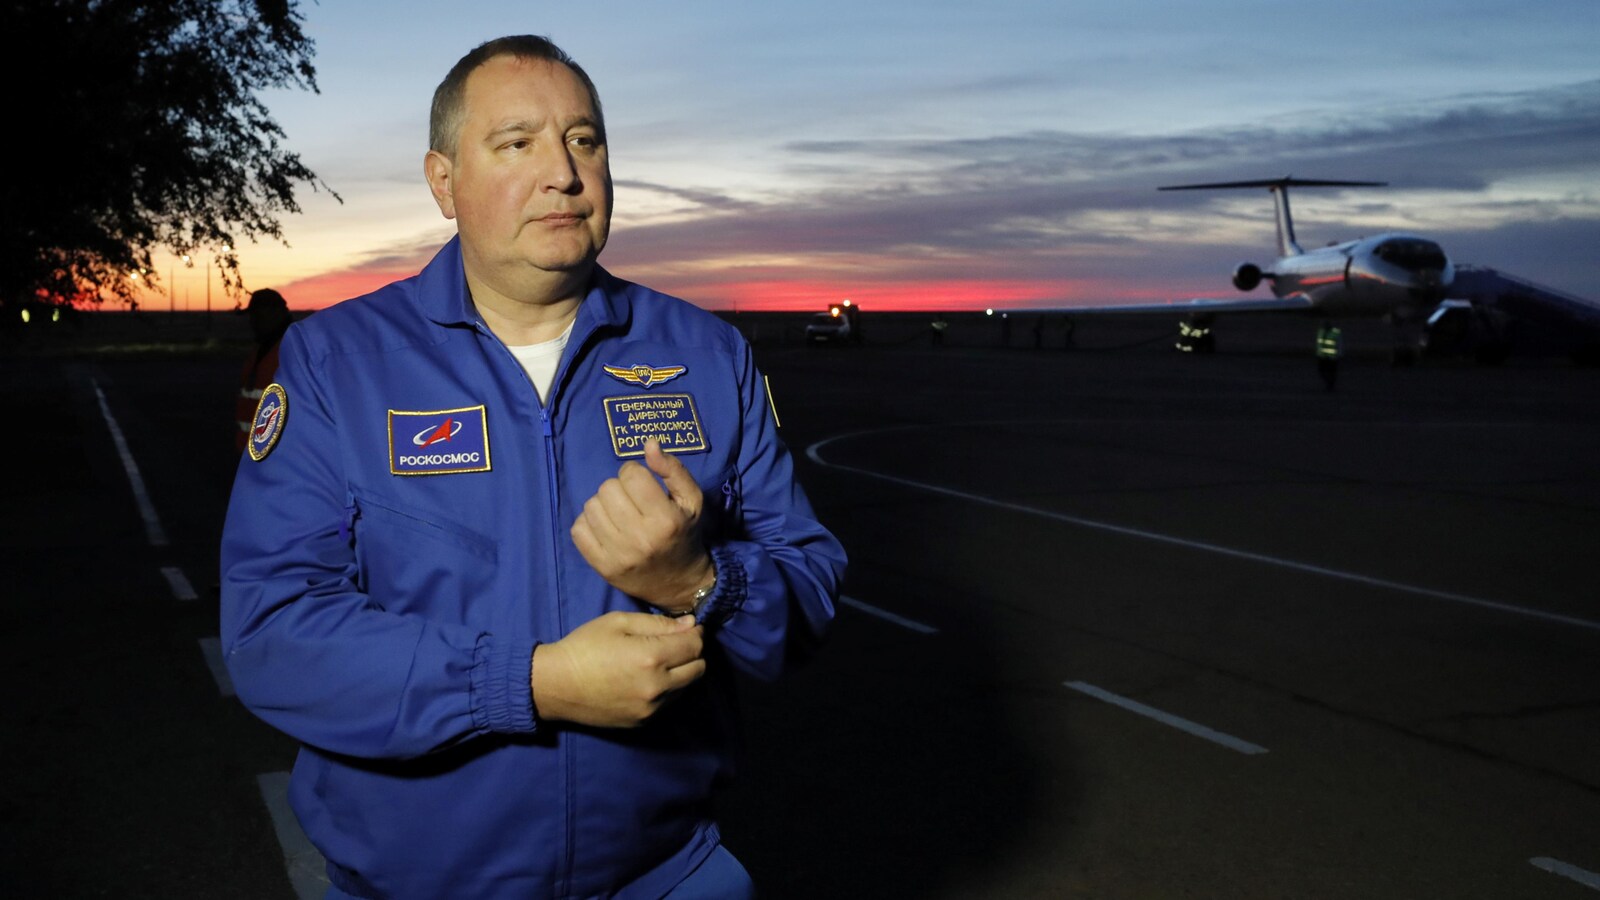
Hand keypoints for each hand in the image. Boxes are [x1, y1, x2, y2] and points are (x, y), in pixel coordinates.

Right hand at [531, 612, 705, 727]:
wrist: (556, 685)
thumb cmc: (585, 646)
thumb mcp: (619, 622)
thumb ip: (659, 623)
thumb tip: (690, 625)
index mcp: (652, 657)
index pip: (695, 645)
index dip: (695, 633)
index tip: (686, 628)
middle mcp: (657, 687)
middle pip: (699, 669)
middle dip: (692, 653)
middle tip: (674, 644)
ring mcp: (651, 708)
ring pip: (686, 688)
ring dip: (682, 673)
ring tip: (659, 662)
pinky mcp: (643, 722)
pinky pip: (669, 703)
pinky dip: (667, 690)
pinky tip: (647, 680)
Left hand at [571, 439, 714, 612]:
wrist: (680, 584)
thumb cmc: (685, 534)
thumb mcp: (691, 500)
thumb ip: (673, 470)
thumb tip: (649, 444)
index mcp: (665, 519)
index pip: (631, 475)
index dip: (635, 473)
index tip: (643, 485)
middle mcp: (640, 538)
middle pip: (607, 489)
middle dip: (619, 489)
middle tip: (631, 501)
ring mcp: (618, 555)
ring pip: (590, 507)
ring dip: (603, 505)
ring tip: (618, 514)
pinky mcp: (601, 567)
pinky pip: (577, 530)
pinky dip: (588, 524)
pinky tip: (605, 528)